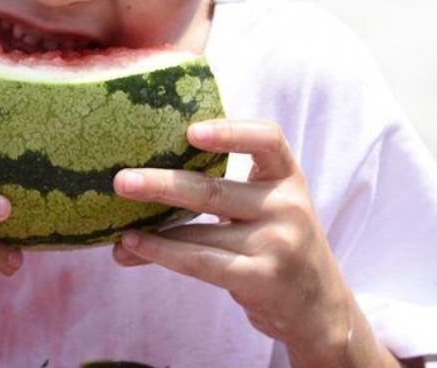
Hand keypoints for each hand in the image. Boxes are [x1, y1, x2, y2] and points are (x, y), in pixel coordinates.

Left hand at [111, 121, 352, 367]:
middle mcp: (287, 206)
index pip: (268, 138)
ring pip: (199, 231)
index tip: (190, 131)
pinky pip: (200, 262)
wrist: (319, 306)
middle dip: (162, 185)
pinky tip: (133, 247)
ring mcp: (277, 244)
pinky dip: (161, 253)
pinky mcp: (261, 278)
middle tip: (121, 181)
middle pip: (214, 189)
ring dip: (151, 231)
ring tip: (117, 228)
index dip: (230, 131)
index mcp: (288, 176)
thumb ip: (226, 188)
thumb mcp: (269, 205)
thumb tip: (143, 179)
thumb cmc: (278, 243)